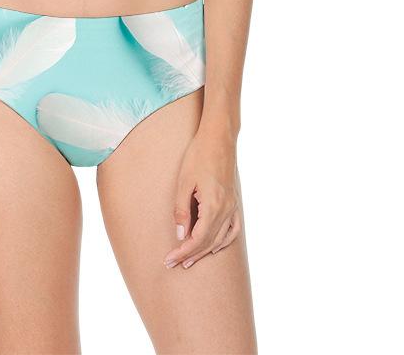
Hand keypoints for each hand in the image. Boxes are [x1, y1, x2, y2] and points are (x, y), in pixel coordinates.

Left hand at [163, 130, 240, 268]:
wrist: (218, 138)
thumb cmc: (198, 156)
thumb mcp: (184, 182)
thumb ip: (182, 210)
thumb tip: (180, 236)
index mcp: (213, 206)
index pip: (197, 239)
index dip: (182, 253)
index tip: (169, 260)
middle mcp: (226, 210)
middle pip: (208, 242)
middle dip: (190, 256)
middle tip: (173, 265)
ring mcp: (232, 206)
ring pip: (221, 239)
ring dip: (205, 252)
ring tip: (190, 260)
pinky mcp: (234, 201)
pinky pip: (233, 229)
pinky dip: (224, 241)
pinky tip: (216, 247)